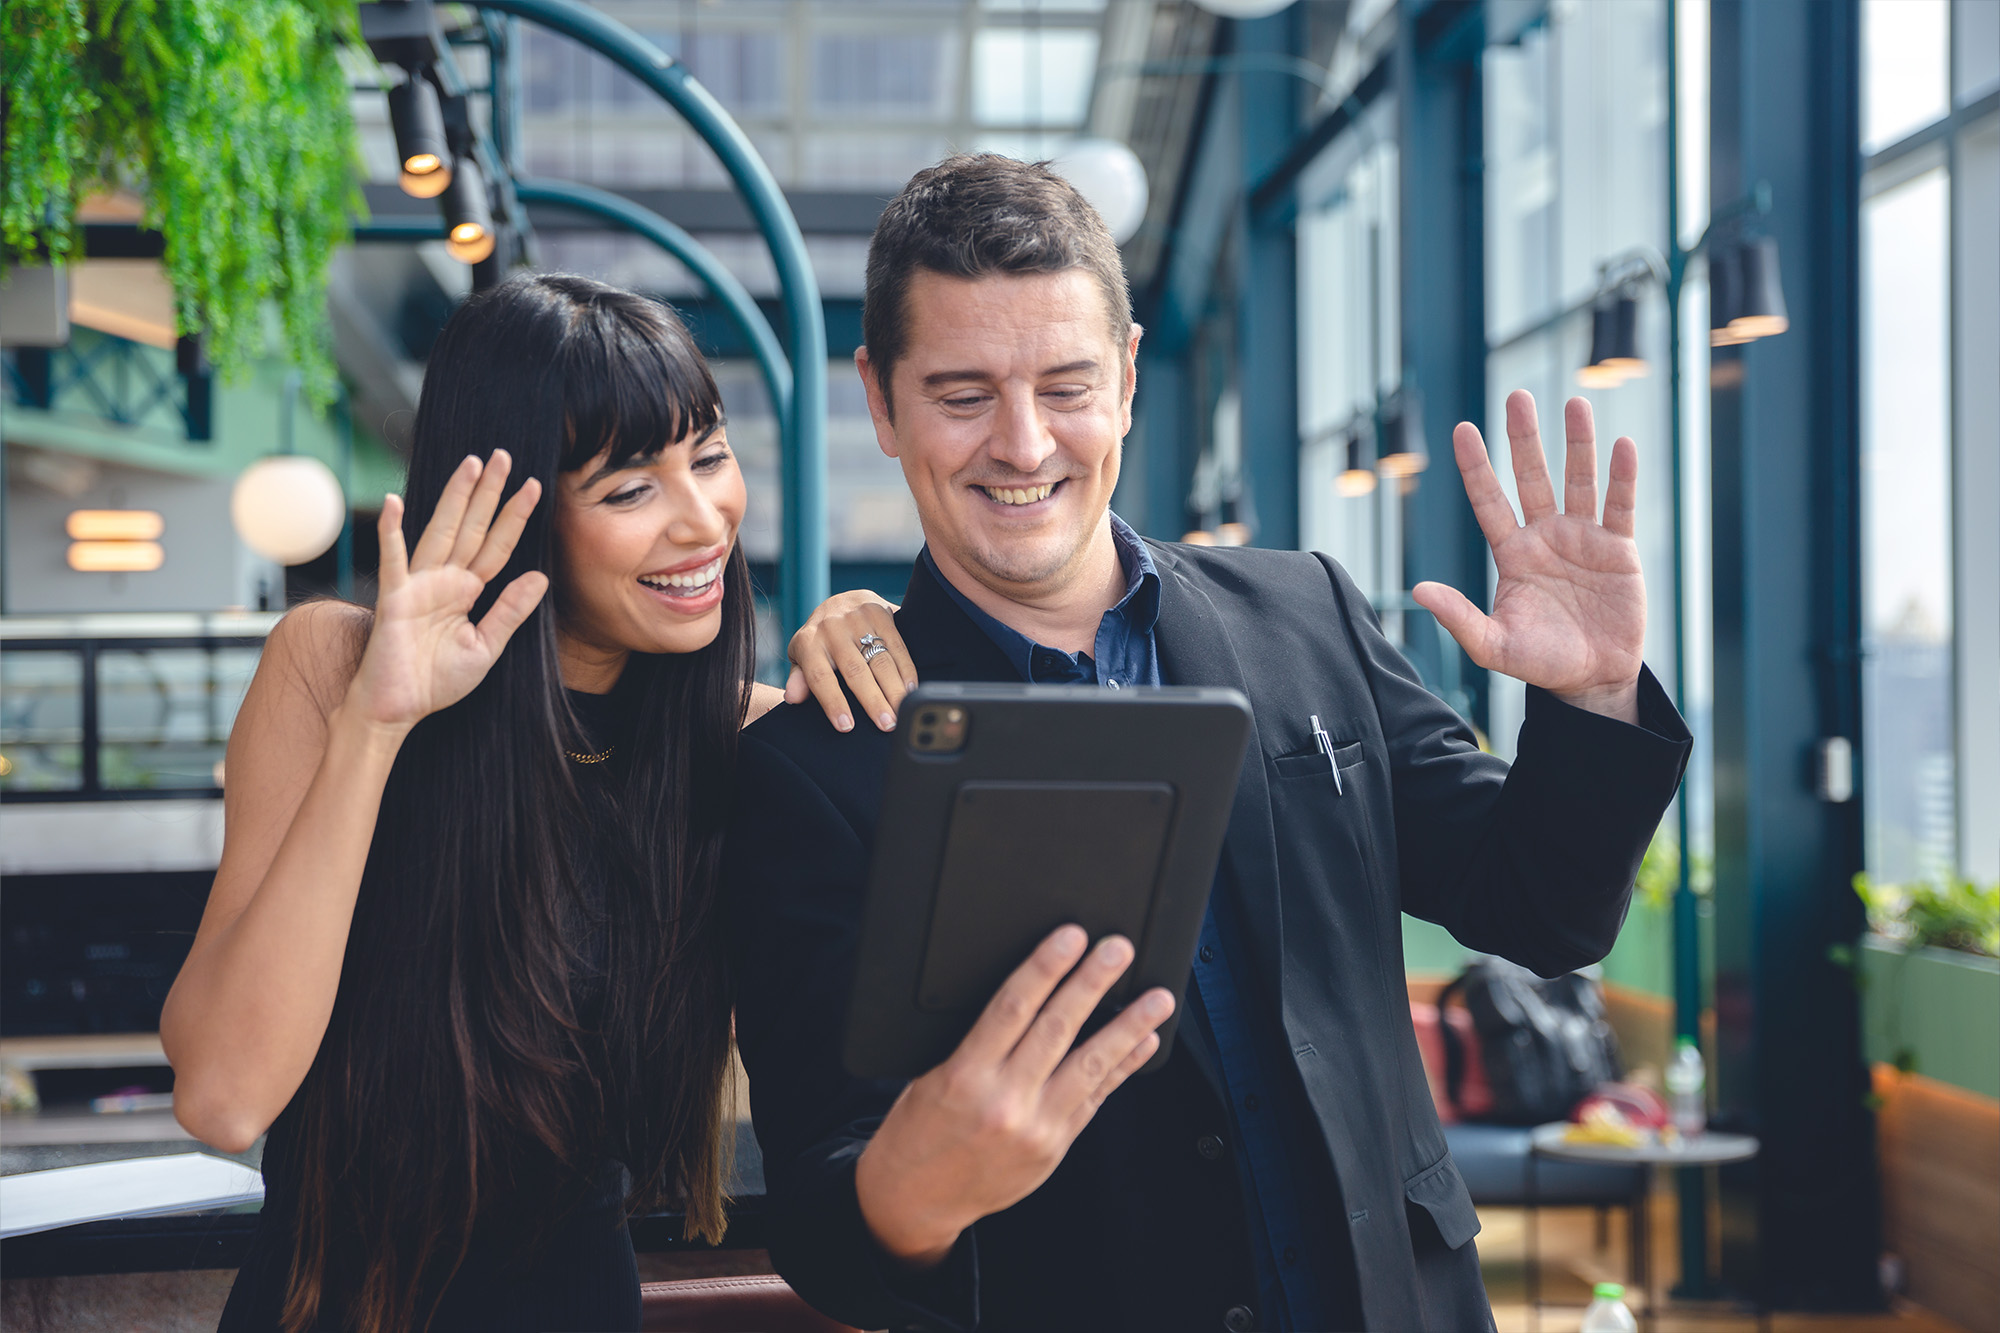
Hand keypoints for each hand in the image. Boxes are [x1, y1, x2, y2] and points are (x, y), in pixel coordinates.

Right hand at [342, 452, 547, 734]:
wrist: (397, 709)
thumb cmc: (436, 681)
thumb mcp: (486, 647)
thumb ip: (510, 611)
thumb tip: (540, 576)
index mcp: (466, 590)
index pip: (497, 546)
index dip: (514, 517)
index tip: (534, 487)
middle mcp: (444, 580)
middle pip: (471, 527)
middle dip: (487, 492)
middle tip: (502, 454)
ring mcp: (417, 585)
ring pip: (441, 531)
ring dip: (454, 498)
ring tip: (470, 464)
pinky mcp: (394, 598)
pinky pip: (393, 560)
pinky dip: (393, 531)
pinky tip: (396, 502)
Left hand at [785, 591, 916, 731]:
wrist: (842, 600)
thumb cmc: (821, 638)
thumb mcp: (803, 656)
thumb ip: (799, 678)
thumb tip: (793, 697)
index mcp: (808, 642)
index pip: (819, 677)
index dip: (833, 703)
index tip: (846, 726)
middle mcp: (832, 629)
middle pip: (855, 671)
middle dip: (873, 701)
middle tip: (887, 724)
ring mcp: (857, 619)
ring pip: (879, 660)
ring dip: (894, 689)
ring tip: (901, 710)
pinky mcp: (880, 613)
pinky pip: (897, 645)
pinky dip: (906, 669)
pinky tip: (910, 688)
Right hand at [854, 927, 1172, 1268]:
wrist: (917, 1197)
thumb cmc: (919, 1128)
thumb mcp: (930, 1074)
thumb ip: (976, 1043)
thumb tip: (1026, 995)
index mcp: (965, 1075)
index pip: (1012, 1008)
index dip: (1045, 967)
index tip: (1070, 937)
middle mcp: (1004, 1101)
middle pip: (1057, 1029)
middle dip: (1093, 983)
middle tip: (1119, 950)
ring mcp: (1036, 1127)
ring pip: (1090, 1066)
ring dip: (1128, 1027)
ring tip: (1157, 999)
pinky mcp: (1055, 1147)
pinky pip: (1096, 1100)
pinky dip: (1123, 1068)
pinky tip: (1144, 1042)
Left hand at [1412, 391, 1644, 722]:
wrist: (1592, 679)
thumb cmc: (1540, 662)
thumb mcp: (1493, 645)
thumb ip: (1459, 618)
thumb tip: (1418, 591)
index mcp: (1512, 554)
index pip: (1489, 501)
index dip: (1476, 467)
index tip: (1462, 430)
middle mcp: (1544, 537)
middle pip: (1531, 477)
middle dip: (1524, 439)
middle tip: (1518, 397)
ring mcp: (1582, 539)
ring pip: (1578, 481)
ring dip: (1577, 444)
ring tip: (1575, 404)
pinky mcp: (1618, 549)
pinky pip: (1620, 506)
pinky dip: (1621, 477)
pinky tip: (1622, 446)